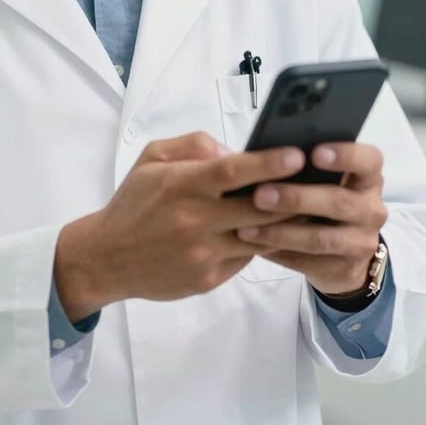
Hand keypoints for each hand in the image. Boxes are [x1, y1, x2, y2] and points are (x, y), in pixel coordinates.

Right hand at [54, 132, 305, 322]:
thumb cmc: (134, 201)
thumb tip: (234, 152)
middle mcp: (195, 221)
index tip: (297, 154)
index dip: (268, 163)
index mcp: (181, 186)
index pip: (232, 172)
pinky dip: (259, 242)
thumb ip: (193, 146)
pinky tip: (269, 229)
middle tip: (317, 180)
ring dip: (283, 221)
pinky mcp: (209, 279)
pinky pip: (246, 257)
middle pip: (257, 208)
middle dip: (291, 194)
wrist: (108, 257)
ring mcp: (204, 254)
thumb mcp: (152, 158)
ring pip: (258, 236)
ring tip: (305, 205)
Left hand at [236, 142, 386, 295]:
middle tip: (260, 194)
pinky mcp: (346, 269)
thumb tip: (254, 152)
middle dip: (297, 198)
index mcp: (368, 177)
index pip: (369, 160)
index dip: (345, 155)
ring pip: (321, 239)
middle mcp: (371, 209)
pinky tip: (255, 245)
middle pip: (339, 201)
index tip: (315, 153)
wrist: (343, 251)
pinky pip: (309, 262)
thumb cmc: (322, 196)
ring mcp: (362, 242)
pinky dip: (279, 252)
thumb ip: (301, 165)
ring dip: (281, 232)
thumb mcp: (324, 179)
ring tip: (247, 226)